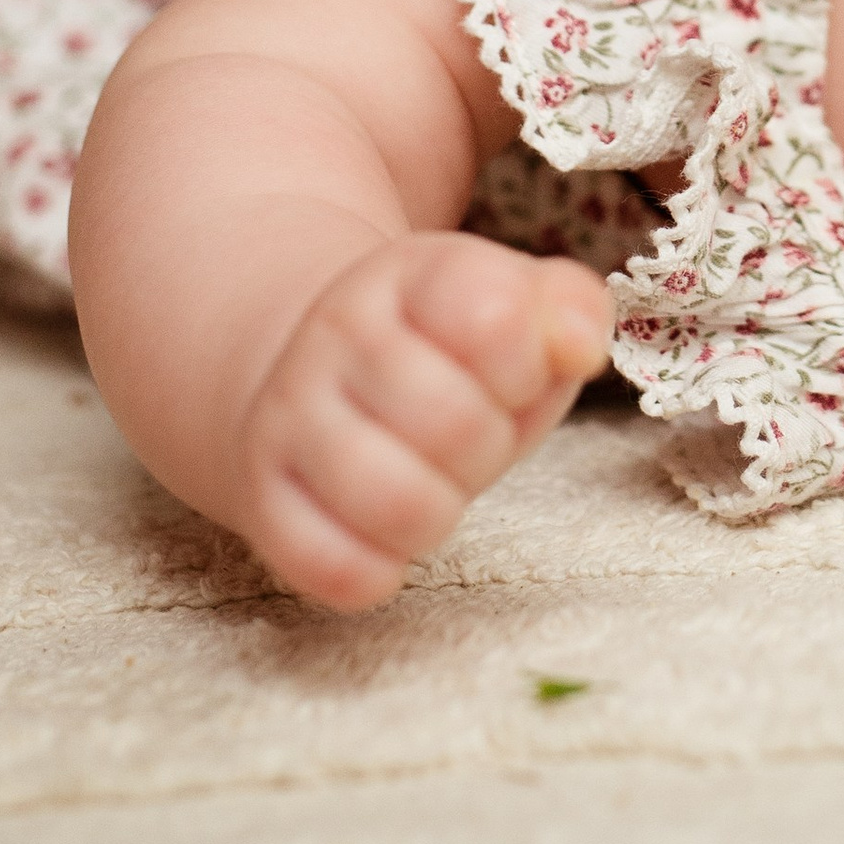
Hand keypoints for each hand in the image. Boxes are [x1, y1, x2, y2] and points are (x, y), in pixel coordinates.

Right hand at [233, 234, 613, 608]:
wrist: (302, 369)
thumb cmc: (440, 355)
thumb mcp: (511, 309)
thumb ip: (567, 310)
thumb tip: (582, 344)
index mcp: (411, 274)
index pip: (495, 318)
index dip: (527, 365)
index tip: (511, 373)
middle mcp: (336, 334)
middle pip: (456, 425)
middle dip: (489, 446)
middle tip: (470, 436)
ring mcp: (288, 415)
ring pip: (396, 503)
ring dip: (439, 510)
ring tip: (430, 483)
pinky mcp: (262, 497)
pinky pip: (336, 567)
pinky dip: (381, 569)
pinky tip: (385, 536)